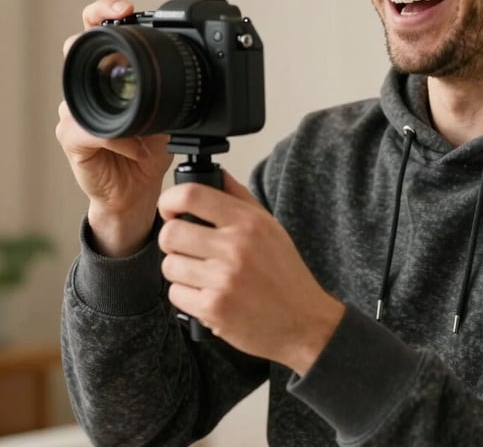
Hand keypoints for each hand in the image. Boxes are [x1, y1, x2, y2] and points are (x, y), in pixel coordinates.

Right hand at [55, 0, 173, 256]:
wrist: (139, 192)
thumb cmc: (152, 149)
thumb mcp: (173, 114)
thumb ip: (180, 91)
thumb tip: (212, 71)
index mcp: (112, 74)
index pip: (98, 30)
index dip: (105, 11)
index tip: (126, 8)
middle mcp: (89, 87)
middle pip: (75, 47)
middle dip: (94, 34)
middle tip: (120, 26)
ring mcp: (76, 112)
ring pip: (78, 89)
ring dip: (117, 100)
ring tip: (143, 119)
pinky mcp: (73, 140)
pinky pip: (89, 131)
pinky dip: (120, 139)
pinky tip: (138, 148)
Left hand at [157, 172, 344, 374]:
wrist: (303, 320)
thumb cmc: (285, 273)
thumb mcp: (270, 226)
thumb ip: (240, 198)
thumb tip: (215, 173)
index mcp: (248, 222)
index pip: (191, 195)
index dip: (169, 201)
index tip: (170, 210)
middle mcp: (236, 247)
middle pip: (170, 233)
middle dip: (172, 241)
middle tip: (185, 247)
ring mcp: (224, 279)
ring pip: (169, 265)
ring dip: (179, 270)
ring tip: (201, 274)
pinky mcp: (214, 309)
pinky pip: (176, 294)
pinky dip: (186, 296)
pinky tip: (207, 294)